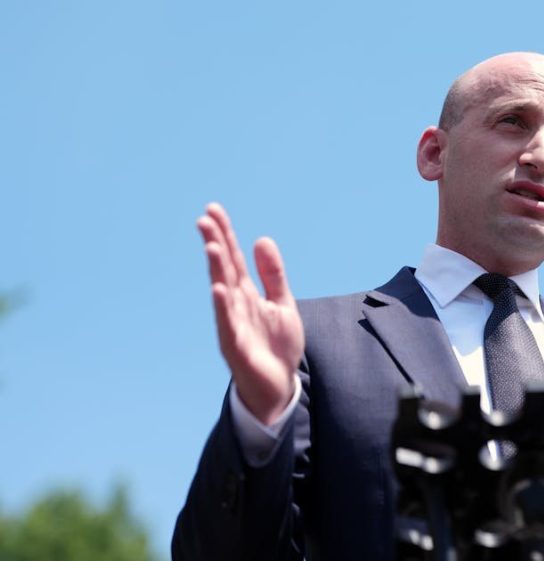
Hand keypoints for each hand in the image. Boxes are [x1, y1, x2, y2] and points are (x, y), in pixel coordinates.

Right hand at [197, 203, 304, 424]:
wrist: (279, 386)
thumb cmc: (276, 345)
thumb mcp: (281, 303)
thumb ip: (273, 274)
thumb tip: (261, 239)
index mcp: (246, 293)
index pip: (233, 258)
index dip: (224, 234)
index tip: (213, 209)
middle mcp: (235, 305)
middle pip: (224, 269)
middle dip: (216, 244)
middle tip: (205, 218)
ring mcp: (233, 324)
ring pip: (223, 293)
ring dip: (217, 270)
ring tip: (212, 247)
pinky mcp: (236, 346)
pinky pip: (228, 324)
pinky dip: (223, 307)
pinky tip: (218, 289)